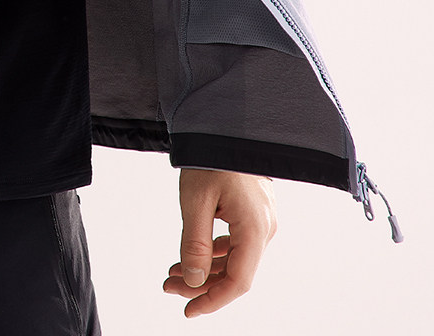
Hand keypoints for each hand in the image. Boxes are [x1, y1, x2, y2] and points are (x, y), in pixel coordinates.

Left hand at [163, 168, 276, 317]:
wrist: (224, 124)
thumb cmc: (210, 156)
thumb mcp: (195, 201)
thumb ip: (194, 243)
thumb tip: (193, 282)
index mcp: (255, 229)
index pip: (238, 281)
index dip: (213, 300)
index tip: (188, 310)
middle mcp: (264, 228)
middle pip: (234, 271)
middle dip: (200, 283)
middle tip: (169, 287)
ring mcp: (261, 220)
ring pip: (234, 258)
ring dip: (204, 268)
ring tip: (172, 273)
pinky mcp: (253, 212)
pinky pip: (235, 242)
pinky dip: (212, 251)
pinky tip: (191, 256)